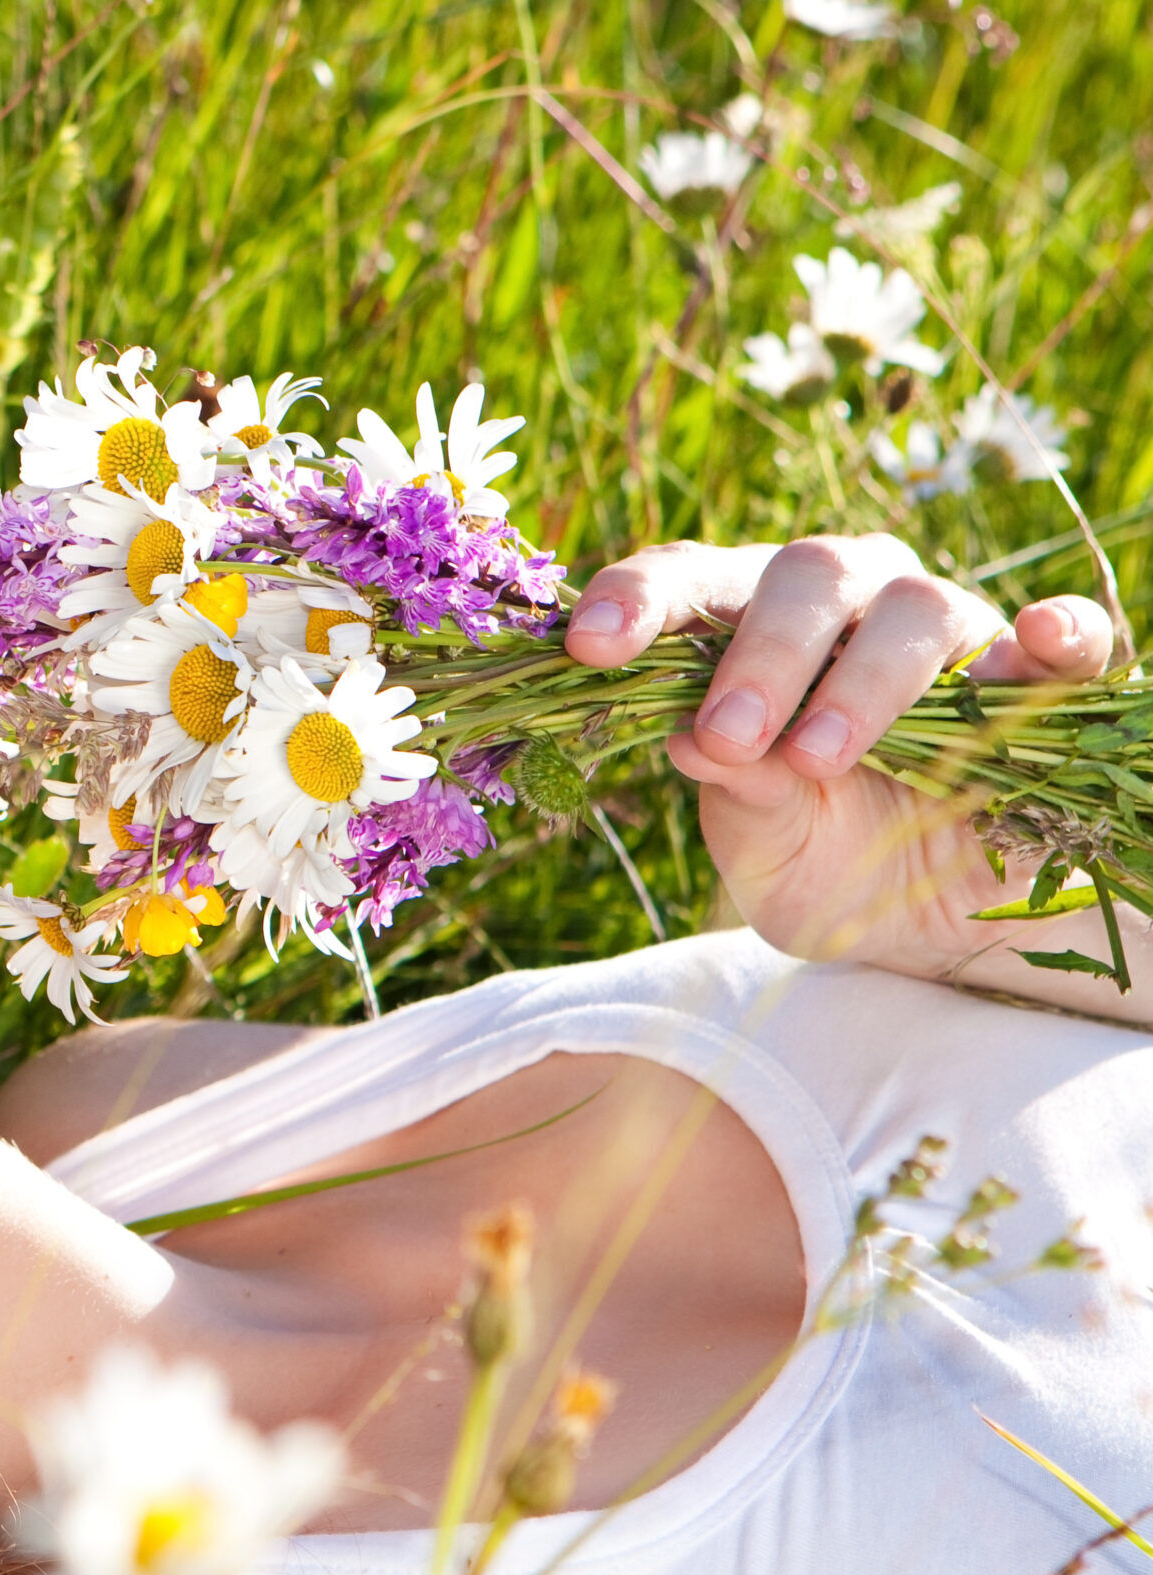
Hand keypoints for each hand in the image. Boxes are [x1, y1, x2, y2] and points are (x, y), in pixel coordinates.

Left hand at [563, 536, 1111, 978]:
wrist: (930, 918)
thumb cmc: (818, 856)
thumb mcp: (761, 843)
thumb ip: (735, 792)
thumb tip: (692, 737)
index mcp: (751, 626)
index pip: (688, 580)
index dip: (638, 600)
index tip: (590, 647)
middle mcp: (848, 605)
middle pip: (807, 574)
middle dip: (759, 654)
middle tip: (728, 734)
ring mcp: (948, 629)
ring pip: (914, 606)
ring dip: (861, 679)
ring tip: (817, 758)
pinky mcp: (1040, 673)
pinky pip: (1066, 637)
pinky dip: (1058, 633)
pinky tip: (1039, 641)